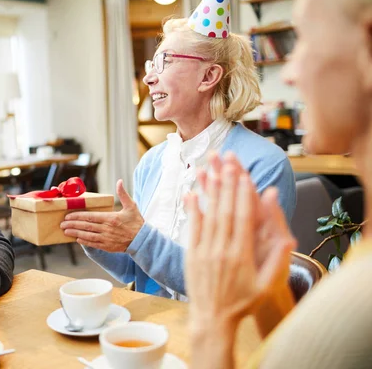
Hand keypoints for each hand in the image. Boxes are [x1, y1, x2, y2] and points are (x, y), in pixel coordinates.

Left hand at [60, 179, 143, 252]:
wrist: (143, 240)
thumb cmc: (136, 222)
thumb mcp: (131, 206)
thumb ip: (123, 194)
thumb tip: (119, 181)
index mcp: (111, 218)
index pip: (90, 217)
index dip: (78, 216)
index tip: (68, 216)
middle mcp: (107, 229)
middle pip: (86, 226)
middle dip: (72, 224)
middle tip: (62, 223)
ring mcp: (106, 239)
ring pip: (87, 235)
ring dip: (75, 233)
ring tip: (65, 231)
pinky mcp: (108, 246)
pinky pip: (93, 244)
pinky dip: (84, 241)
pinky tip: (77, 239)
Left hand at [185, 159, 293, 330]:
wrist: (212, 318)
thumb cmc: (242, 303)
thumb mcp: (266, 285)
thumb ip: (276, 260)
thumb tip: (289, 238)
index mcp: (241, 255)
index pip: (243, 219)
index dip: (244, 196)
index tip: (244, 175)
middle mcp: (221, 250)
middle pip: (225, 211)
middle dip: (227, 184)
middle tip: (227, 162)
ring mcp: (204, 251)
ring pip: (208, 216)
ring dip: (209, 191)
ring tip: (210, 169)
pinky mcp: (191, 254)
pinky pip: (192, 228)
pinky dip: (192, 209)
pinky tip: (191, 192)